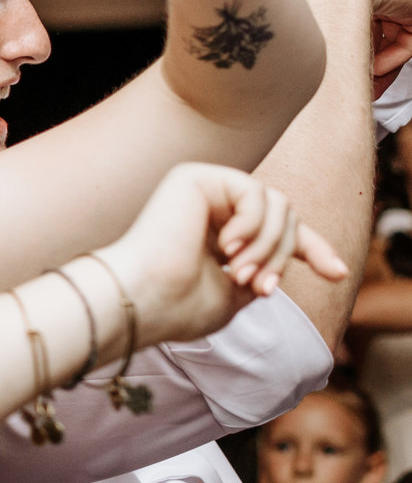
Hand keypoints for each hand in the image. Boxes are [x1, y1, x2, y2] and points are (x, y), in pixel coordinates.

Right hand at [102, 163, 348, 346]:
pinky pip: (256, 193)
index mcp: (217, 233)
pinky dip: (253, 224)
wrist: (143, 300)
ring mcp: (203, 189)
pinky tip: (226, 247)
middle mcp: (210, 207)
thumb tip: (307, 251)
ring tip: (241, 273)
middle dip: (282, 255)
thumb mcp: (241, 290)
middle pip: (285, 217)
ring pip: (277, 204)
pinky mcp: (195, 177)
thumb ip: (269, 265)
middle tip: (260, 287)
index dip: (313, 249)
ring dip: (269, 245)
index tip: (338, 274)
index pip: (279, 230)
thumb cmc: (180, 306)